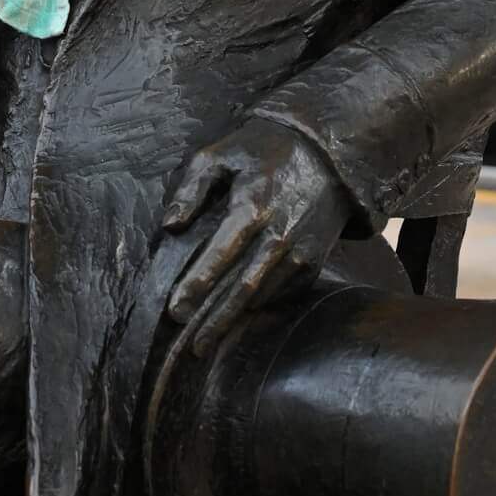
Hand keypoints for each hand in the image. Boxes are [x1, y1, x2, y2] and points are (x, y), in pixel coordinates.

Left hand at [162, 119, 353, 355]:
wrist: (325, 152)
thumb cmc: (263, 151)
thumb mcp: (220, 153)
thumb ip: (191, 187)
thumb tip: (170, 225)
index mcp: (253, 206)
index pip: (220, 255)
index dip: (196, 285)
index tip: (175, 310)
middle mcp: (279, 234)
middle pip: (242, 287)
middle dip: (215, 319)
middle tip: (192, 345)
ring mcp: (301, 250)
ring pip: (263, 295)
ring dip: (235, 320)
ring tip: (208, 341)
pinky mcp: (314, 260)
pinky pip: (285, 292)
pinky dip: (261, 308)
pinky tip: (241, 320)